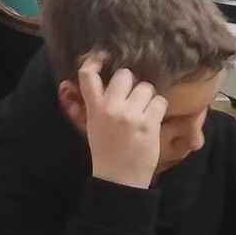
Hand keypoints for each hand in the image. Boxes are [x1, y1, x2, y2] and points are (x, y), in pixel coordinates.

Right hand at [78, 55, 167, 188]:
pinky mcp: (148, 124)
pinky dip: (158, 108)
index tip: (102, 56)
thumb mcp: (91, 126)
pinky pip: (159, 101)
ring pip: (145, 87)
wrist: (119, 178)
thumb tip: (76, 82)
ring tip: (143, 110)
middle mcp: (111, 108)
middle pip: (124, 75)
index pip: (87, 75)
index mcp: (94, 108)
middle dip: (131, 82)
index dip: (94, 61)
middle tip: (132, 96)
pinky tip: (153, 118)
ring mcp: (131, 115)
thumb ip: (89, 104)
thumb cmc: (106, 151)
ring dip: (147, 96)